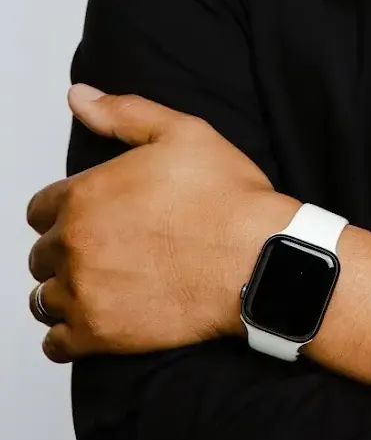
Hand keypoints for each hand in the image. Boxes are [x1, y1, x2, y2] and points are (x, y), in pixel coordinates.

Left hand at [26, 84, 299, 361]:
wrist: (260, 259)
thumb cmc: (229, 199)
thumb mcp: (183, 134)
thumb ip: (123, 113)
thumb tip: (79, 96)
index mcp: (85, 195)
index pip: (40, 208)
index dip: (67, 211)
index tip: (94, 218)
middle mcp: (74, 243)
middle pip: (42, 253)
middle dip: (66, 252)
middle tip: (105, 252)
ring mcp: (84, 291)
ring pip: (44, 298)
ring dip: (65, 292)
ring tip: (100, 288)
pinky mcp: (100, 334)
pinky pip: (57, 343)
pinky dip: (68, 336)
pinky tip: (95, 323)